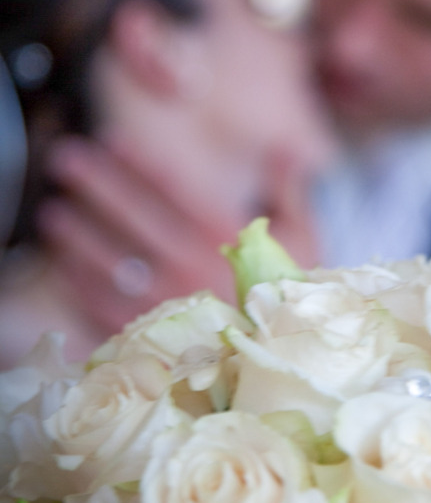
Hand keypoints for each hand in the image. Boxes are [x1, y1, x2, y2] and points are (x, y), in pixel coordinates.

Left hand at [39, 136, 320, 335]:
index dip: (142, 162)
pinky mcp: (150, 337)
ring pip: (111, 263)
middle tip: (66, 158)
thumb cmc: (291, 299)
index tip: (113, 138)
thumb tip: (285, 149)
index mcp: (228, 241)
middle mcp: (193, 268)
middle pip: (135, 219)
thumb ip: (290, 194)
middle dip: (97, 184)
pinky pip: (104, 306)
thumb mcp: (305, 243)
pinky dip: (80, 282)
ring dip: (77, 234)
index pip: (175, 190)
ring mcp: (167, 305)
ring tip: (53, 212)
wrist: (285, 364)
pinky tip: (64, 263)